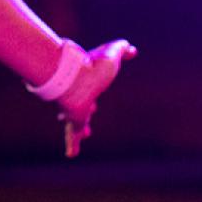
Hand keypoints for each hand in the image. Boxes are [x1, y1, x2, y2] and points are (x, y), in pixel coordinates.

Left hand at [57, 39, 136, 157]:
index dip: (92, 89)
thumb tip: (131, 48)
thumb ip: (121, 49)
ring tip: (83, 134)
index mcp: (88, 81)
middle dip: (84, 108)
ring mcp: (74, 109)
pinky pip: (73, 135)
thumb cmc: (93, 66)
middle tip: (88, 112)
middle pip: (81, 104)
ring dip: (78, 128)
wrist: (74, 77)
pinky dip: (73, 144)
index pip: (90, 87)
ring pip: (75, 121)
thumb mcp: (112, 54)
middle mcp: (79, 96)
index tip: (92, 92)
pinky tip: (71, 154)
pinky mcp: (74, 120)